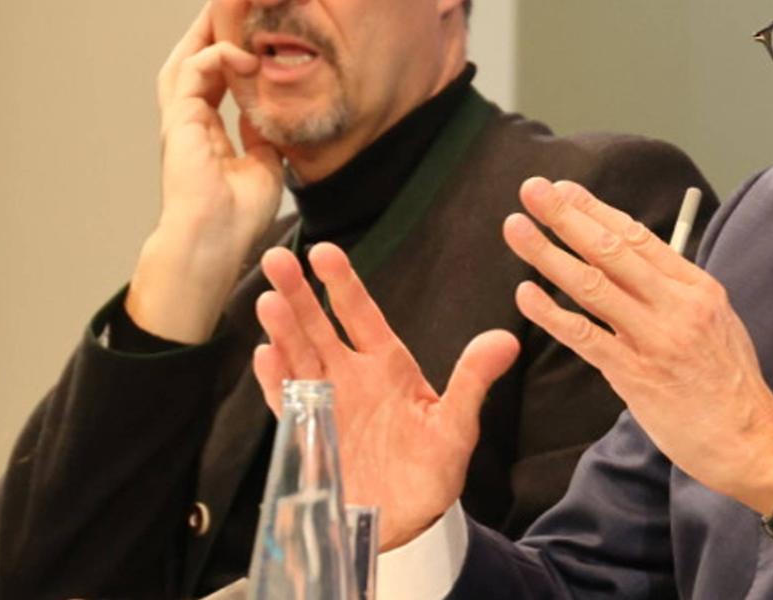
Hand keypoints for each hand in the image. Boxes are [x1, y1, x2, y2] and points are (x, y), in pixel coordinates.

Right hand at [126, 4, 283, 342]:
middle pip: (191, 65)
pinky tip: (240, 53)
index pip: (213, 83)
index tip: (249, 36)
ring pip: (184, 63)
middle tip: (225, 6)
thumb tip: (273, 112)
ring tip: (220, 9)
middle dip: (206, 34)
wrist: (215, 240)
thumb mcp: (266, 164)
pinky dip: (215, 57)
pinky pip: (192, 74)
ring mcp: (181, 122)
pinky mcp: (180, 122)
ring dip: (203, 35)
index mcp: (207, 134)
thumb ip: (264, 134)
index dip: (228, 57)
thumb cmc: (238, 215)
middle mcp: (190, 124)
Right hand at [251, 242, 520, 547]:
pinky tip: (265, 356)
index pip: (361, 314)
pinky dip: (275, 380)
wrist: (407, 520)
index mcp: (387, 364)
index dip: (342, 283)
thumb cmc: (435, 468)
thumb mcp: (458, 424)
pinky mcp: (307, 434)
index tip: (324, 251)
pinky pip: (287, 402)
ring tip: (269, 301)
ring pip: (298, 357)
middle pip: (319, 327)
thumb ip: (474, 380)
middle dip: (299, 295)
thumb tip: (507, 340)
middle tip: (277, 260)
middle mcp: (351, 376)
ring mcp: (325, 403)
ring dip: (282, 331)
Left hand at [506, 176, 772, 515]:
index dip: (596, 210)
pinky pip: (585, 336)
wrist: (750, 439)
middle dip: (567, 217)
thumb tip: (640, 269)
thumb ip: (678, 294)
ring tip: (517, 230)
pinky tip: (526, 293)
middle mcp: (677, 305)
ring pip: (593, 286)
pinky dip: (552, 313)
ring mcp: (655, 338)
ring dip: (549, 254)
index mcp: (697, 287)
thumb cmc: (731, 384)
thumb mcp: (717, 322)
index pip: (639, 236)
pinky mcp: (635, 375)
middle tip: (533, 191)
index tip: (565, 191)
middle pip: (611, 249)